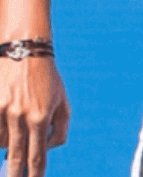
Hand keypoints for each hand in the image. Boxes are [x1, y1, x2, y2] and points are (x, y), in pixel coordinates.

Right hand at [0, 57, 70, 176]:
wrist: (24, 52)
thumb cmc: (47, 78)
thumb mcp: (63, 100)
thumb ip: (60, 128)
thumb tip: (48, 148)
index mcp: (41, 116)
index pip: (38, 155)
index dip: (35, 173)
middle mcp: (20, 116)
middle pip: (17, 156)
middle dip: (16, 173)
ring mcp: (2, 111)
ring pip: (2, 143)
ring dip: (10, 144)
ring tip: (18, 128)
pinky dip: (0, 134)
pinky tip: (7, 125)